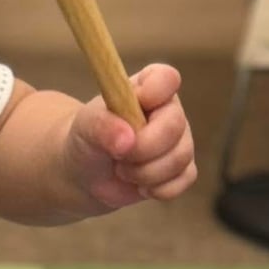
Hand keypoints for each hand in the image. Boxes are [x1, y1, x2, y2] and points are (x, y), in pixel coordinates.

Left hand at [64, 64, 196, 211]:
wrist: (85, 174)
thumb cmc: (86, 140)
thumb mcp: (85, 127)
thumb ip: (102, 125)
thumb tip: (127, 140)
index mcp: (150, 87)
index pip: (166, 78)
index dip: (155, 93)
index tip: (134, 108)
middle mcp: (170, 111)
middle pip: (175, 126)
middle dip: (142, 149)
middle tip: (117, 156)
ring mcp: (179, 141)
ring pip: (179, 158)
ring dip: (144, 173)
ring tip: (122, 170)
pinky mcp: (181, 170)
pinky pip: (183, 180)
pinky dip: (157, 189)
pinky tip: (139, 185)